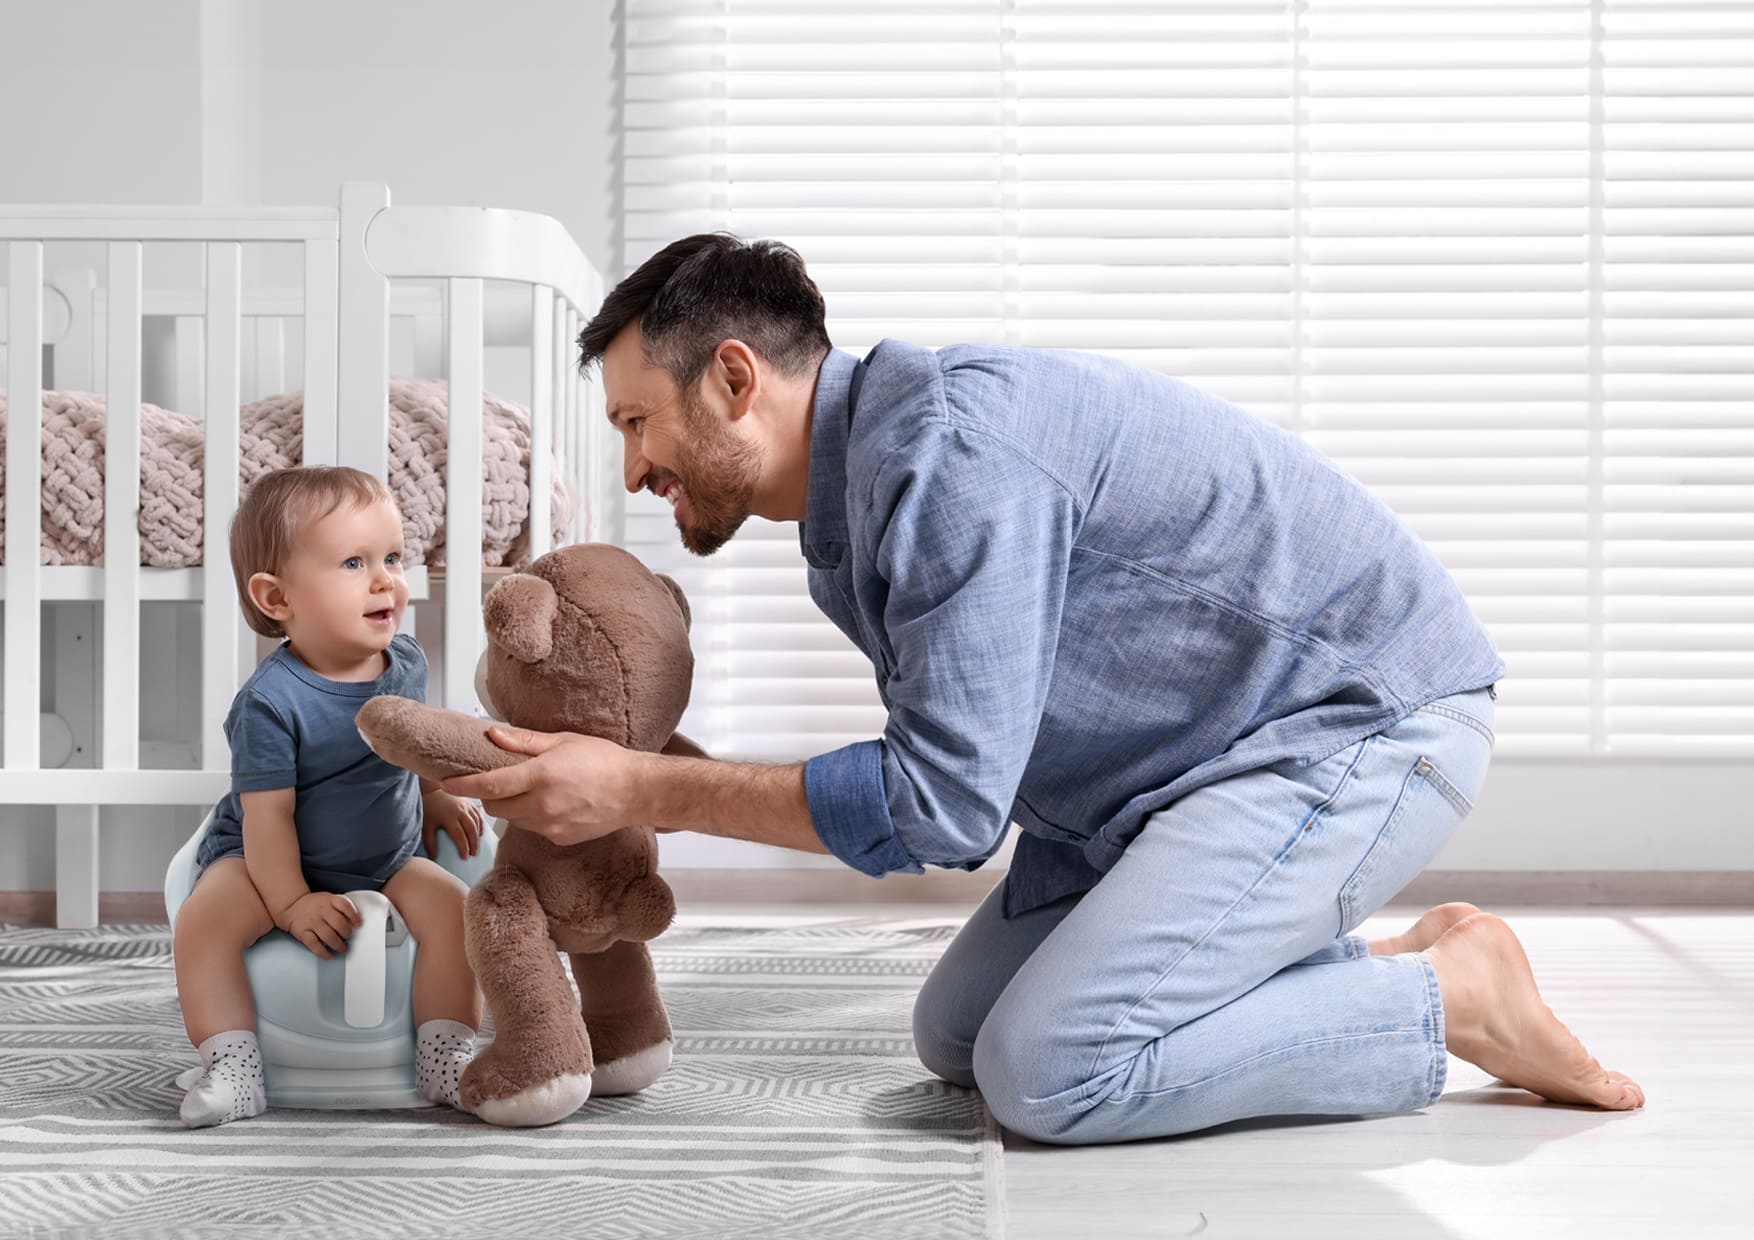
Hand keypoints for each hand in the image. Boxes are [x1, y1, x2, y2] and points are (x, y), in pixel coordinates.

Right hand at [278, 892, 362, 959]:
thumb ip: (341, 908)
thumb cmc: (315, 905)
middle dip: (346, 933)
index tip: (358, 924)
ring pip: (328, 935)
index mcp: (330, 901)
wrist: (292, 906)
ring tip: (343, 949)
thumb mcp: (329, 900)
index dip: (354, 915)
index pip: (345, 905)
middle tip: (349, 938)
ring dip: (338, 945)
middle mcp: (321, 911)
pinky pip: (314, 944)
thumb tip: (355, 922)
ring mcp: (312, 922)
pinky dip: (323, 952)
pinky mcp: (303, 932)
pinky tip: (329, 955)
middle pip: (338, 923)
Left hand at [422, 788, 484, 858]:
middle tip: (473, 854)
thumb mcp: (426, 826)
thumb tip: (433, 858)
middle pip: (471, 830)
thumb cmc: (427, 808)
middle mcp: (460, 811)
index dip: (463, 847)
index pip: (460, 835)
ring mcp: (466, 805)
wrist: (431, 789)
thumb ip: (429, 842)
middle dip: (474, 843)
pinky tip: (480, 832)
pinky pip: (478, 814)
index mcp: (450, 817)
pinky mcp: (469, 802)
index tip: (464, 857)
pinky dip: (480, 824)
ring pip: (477, 822)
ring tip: (477, 845)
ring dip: (478, 835)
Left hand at [440, 727, 637, 846]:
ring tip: (533, 789)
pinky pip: (533, 828)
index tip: (445, 783)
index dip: (464, 785)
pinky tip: (553, 803)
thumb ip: (524, 742)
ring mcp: (550, 826)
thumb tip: (493, 735)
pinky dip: (533, 816)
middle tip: (499, 780)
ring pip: (513, 819)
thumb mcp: (563, 741)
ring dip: (513, 806)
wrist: (636, 792)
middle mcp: (542, 805)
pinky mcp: (559, 839)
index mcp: (541, 777)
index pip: (490, 784)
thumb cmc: (604, 761)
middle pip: (496, 806)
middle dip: (491, 794)